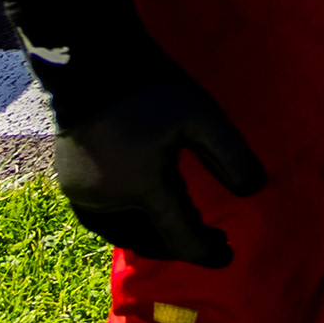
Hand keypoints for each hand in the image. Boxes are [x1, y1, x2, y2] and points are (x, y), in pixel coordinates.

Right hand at [52, 70, 268, 267]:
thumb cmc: (151, 90)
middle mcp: (108, 202)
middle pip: (149, 240)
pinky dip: (126, 227)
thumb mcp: (203, 116)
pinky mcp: (69, 184)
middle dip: (180, 245)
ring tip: (180, 230)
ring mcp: (83, 195)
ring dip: (151, 239)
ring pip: (121, 235)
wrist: (90, 66)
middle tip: (211, 240)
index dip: (204, 250)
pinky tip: (142, 217)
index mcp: (143, 188)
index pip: (179, 233)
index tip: (227, 257)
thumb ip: (230, 155)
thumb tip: (254, 189)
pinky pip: (101, 221)